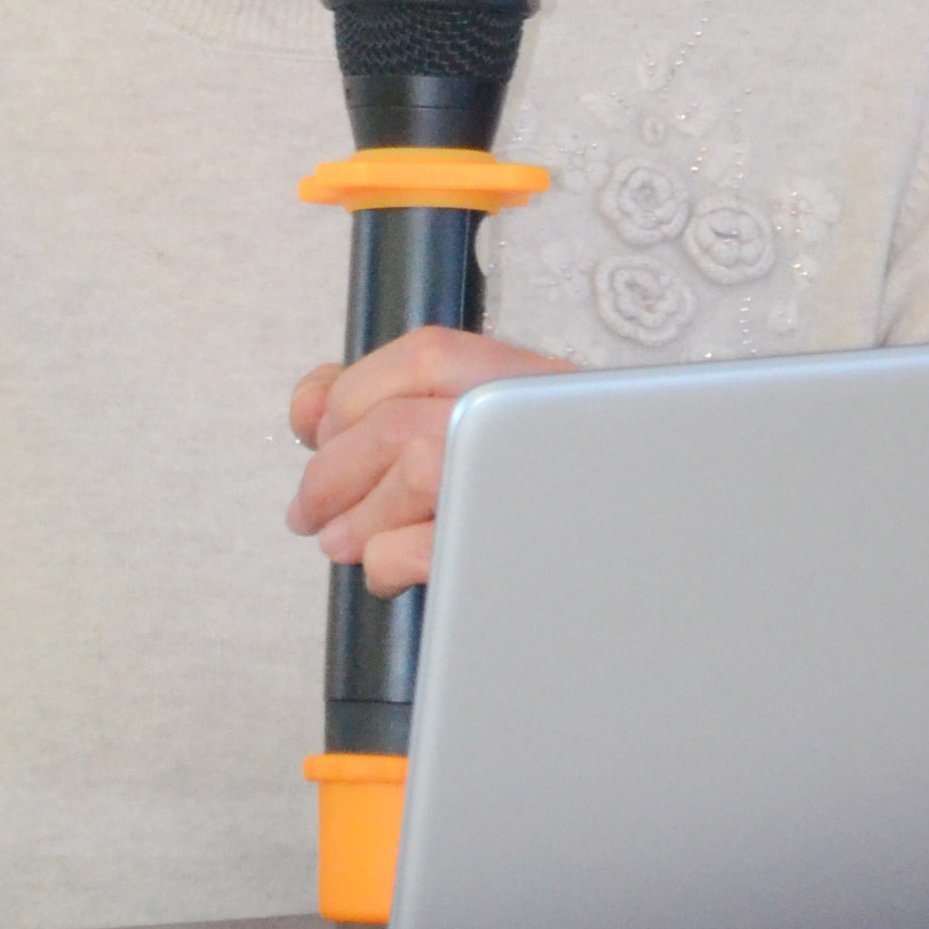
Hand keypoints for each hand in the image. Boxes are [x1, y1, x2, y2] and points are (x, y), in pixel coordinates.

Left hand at [287, 326, 571, 595]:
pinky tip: (389, 572)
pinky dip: (387, 561)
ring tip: (338, 542)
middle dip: (333, 471)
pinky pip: (431, 548)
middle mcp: (537, 421)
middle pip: (404, 422)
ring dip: (355, 517)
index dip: (353, 393)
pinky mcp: (520, 556)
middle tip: (307, 511)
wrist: (621, 569)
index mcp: (529, 381)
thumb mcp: (475, 429)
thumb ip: (389, 401)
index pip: (426, 355)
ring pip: (416, 474)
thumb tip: (308, 406)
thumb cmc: (541, 497)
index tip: (320, 434)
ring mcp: (533, 484)